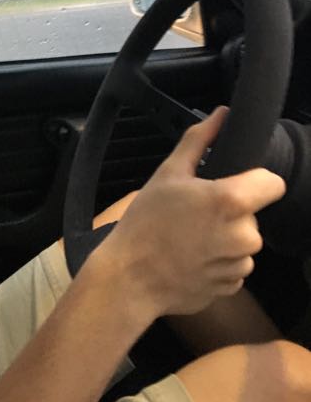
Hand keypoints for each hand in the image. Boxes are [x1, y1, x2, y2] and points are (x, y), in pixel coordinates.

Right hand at [95, 106, 285, 316]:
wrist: (130, 277)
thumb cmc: (145, 223)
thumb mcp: (168, 172)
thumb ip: (200, 139)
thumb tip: (221, 114)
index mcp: (231, 201)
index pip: (273, 183)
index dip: (254, 180)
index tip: (231, 185)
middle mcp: (243, 235)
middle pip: (254, 214)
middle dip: (232, 213)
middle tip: (195, 214)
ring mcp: (238, 265)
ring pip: (244, 243)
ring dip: (225, 239)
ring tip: (190, 237)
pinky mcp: (231, 287)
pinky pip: (234, 267)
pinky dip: (218, 262)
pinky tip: (191, 258)